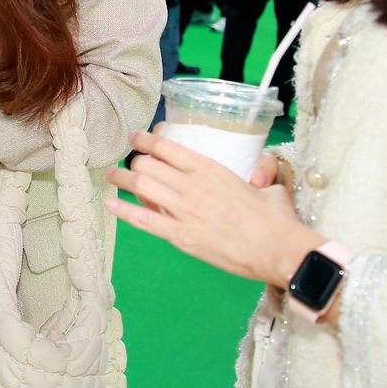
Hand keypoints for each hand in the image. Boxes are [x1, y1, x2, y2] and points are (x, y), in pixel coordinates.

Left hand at [106, 128, 323, 286]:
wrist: (277, 249)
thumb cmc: (276, 218)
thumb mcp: (270, 185)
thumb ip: (261, 173)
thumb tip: (261, 173)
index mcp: (210, 168)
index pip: (166, 146)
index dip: (145, 139)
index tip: (136, 138)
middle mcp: (192, 185)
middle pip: (147, 165)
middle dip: (133, 163)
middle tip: (129, 166)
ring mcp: (184, 211)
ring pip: (140, 187)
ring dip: (121, 180)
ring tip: (112, 177)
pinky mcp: (181, 236)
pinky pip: (143, 219)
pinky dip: (122, 210)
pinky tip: (109, 203)